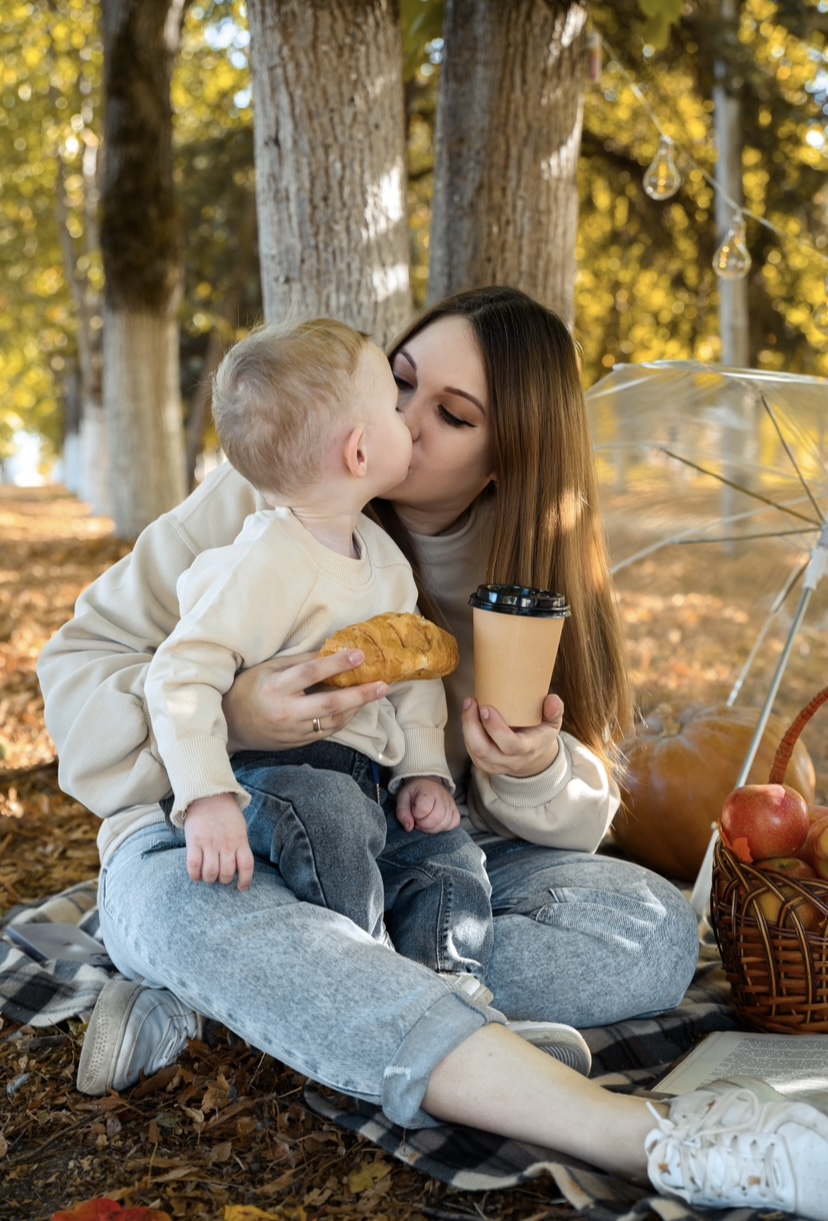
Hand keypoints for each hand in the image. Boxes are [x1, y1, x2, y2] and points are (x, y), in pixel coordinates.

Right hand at [184, 794, 254, 890]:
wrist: (208, 795)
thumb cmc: (226, 814)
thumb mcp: (240, 827)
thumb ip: (240, 845)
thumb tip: (239, 867)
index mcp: (240, 840)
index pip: (247, 866)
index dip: (245, 880)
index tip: (241, 888)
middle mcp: (226, 844)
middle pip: (226, 874)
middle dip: (223, 880)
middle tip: (220, 877)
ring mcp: (210, 843)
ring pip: (210, 873)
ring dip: (209, 879)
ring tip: (208, 876)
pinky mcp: (194, 842)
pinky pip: (194, 866)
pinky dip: (195, 875)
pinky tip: (196, 875)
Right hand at [222, 650, 388, 752]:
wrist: (230, 725)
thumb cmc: (249, 688)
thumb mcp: (268, 668)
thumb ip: (298, 663)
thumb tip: (330, 653)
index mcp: (275, 687)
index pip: (310, 673)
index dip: (336, 664)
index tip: (359, 655)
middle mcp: (285, 711)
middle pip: (329, 704)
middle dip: (359, 695)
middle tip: (383, 685)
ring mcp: (292, 731)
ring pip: (332, 721)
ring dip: (356, 707)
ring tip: (374, 693)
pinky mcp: (297, 743)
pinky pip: (326, 732)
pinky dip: (343, 719)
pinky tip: (354, 708)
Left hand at [396, 777, 459, 833]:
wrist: (428, 784)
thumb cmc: (414, 792)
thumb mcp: (402, 798)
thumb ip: (402, 813)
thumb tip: (409, 828)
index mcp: (427, 791)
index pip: (423, 810)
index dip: (415, 815)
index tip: (413, 811)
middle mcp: (442, 796)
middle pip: (435, 819)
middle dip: (423, 824)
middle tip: (419, 819)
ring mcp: (451, 803)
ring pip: (445, 823)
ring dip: (432, 828)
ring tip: (426, 821)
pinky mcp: (456, 810)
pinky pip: (454, 823)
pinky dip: (444, 826)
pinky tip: (437, 823)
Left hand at [462, 692, 562, 777]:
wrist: (533, 756)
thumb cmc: (540, 733)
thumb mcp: (553, 722)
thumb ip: (555, 710)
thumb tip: (552, 700)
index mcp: (528, 749)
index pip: (510, 745)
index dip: (495, 728)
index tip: (486, 708)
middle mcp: (510, 761)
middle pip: (484, 750)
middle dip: (472, 725)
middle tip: (471, 702)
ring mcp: (494, 765)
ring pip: (474, 750)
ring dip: (467, 726)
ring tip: (469, 704)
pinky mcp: (483, 763)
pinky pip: (470, 749)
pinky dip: (467, 731)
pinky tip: (469, 714)